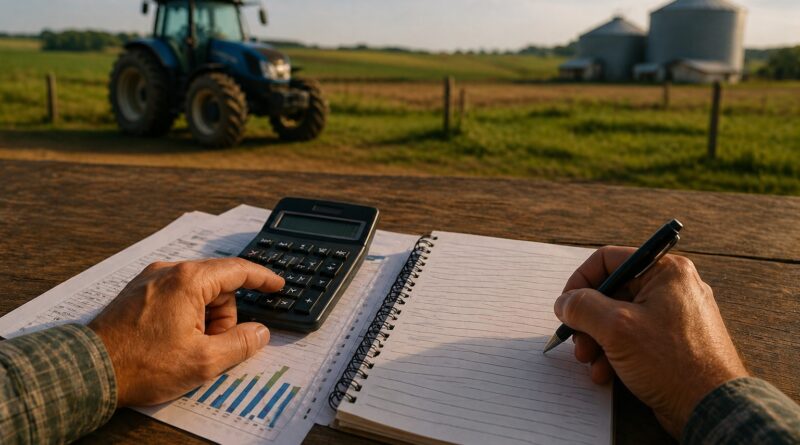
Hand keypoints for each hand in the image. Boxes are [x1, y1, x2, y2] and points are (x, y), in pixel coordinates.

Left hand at [88, 258, 284, 406]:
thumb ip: (240, 343)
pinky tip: (173, 341)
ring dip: (203, 319)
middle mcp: (168, 271)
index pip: (238, 269)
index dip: (263, 278)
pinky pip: (176, 297)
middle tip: (210, 346)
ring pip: (197, 293)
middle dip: (223, 317)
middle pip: (217, 286)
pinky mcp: (138, 292)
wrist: (89, 371)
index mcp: (188, 280)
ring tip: (186, 348)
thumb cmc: (141, 365)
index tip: (277, 285)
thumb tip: (259, 332)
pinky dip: (185, 316)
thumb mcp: (204, 361)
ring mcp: (150, 280)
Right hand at [553, 247, 747, 436]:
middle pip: (611, 292)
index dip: (580, 282)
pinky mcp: (674, 341)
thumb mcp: (616, 328)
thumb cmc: (673, 363)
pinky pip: (634, 337)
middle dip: (588, 321)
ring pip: (619, 318)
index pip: (608, 260)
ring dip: (598, 341)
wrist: (712, 409)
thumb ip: (582, 307)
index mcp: (666, 271)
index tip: (566, 306)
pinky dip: (615, 353)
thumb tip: (564, 302)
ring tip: (591, 363)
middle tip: (578, 343)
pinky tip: (607, 373)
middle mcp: (673, 287)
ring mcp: (674, 316)